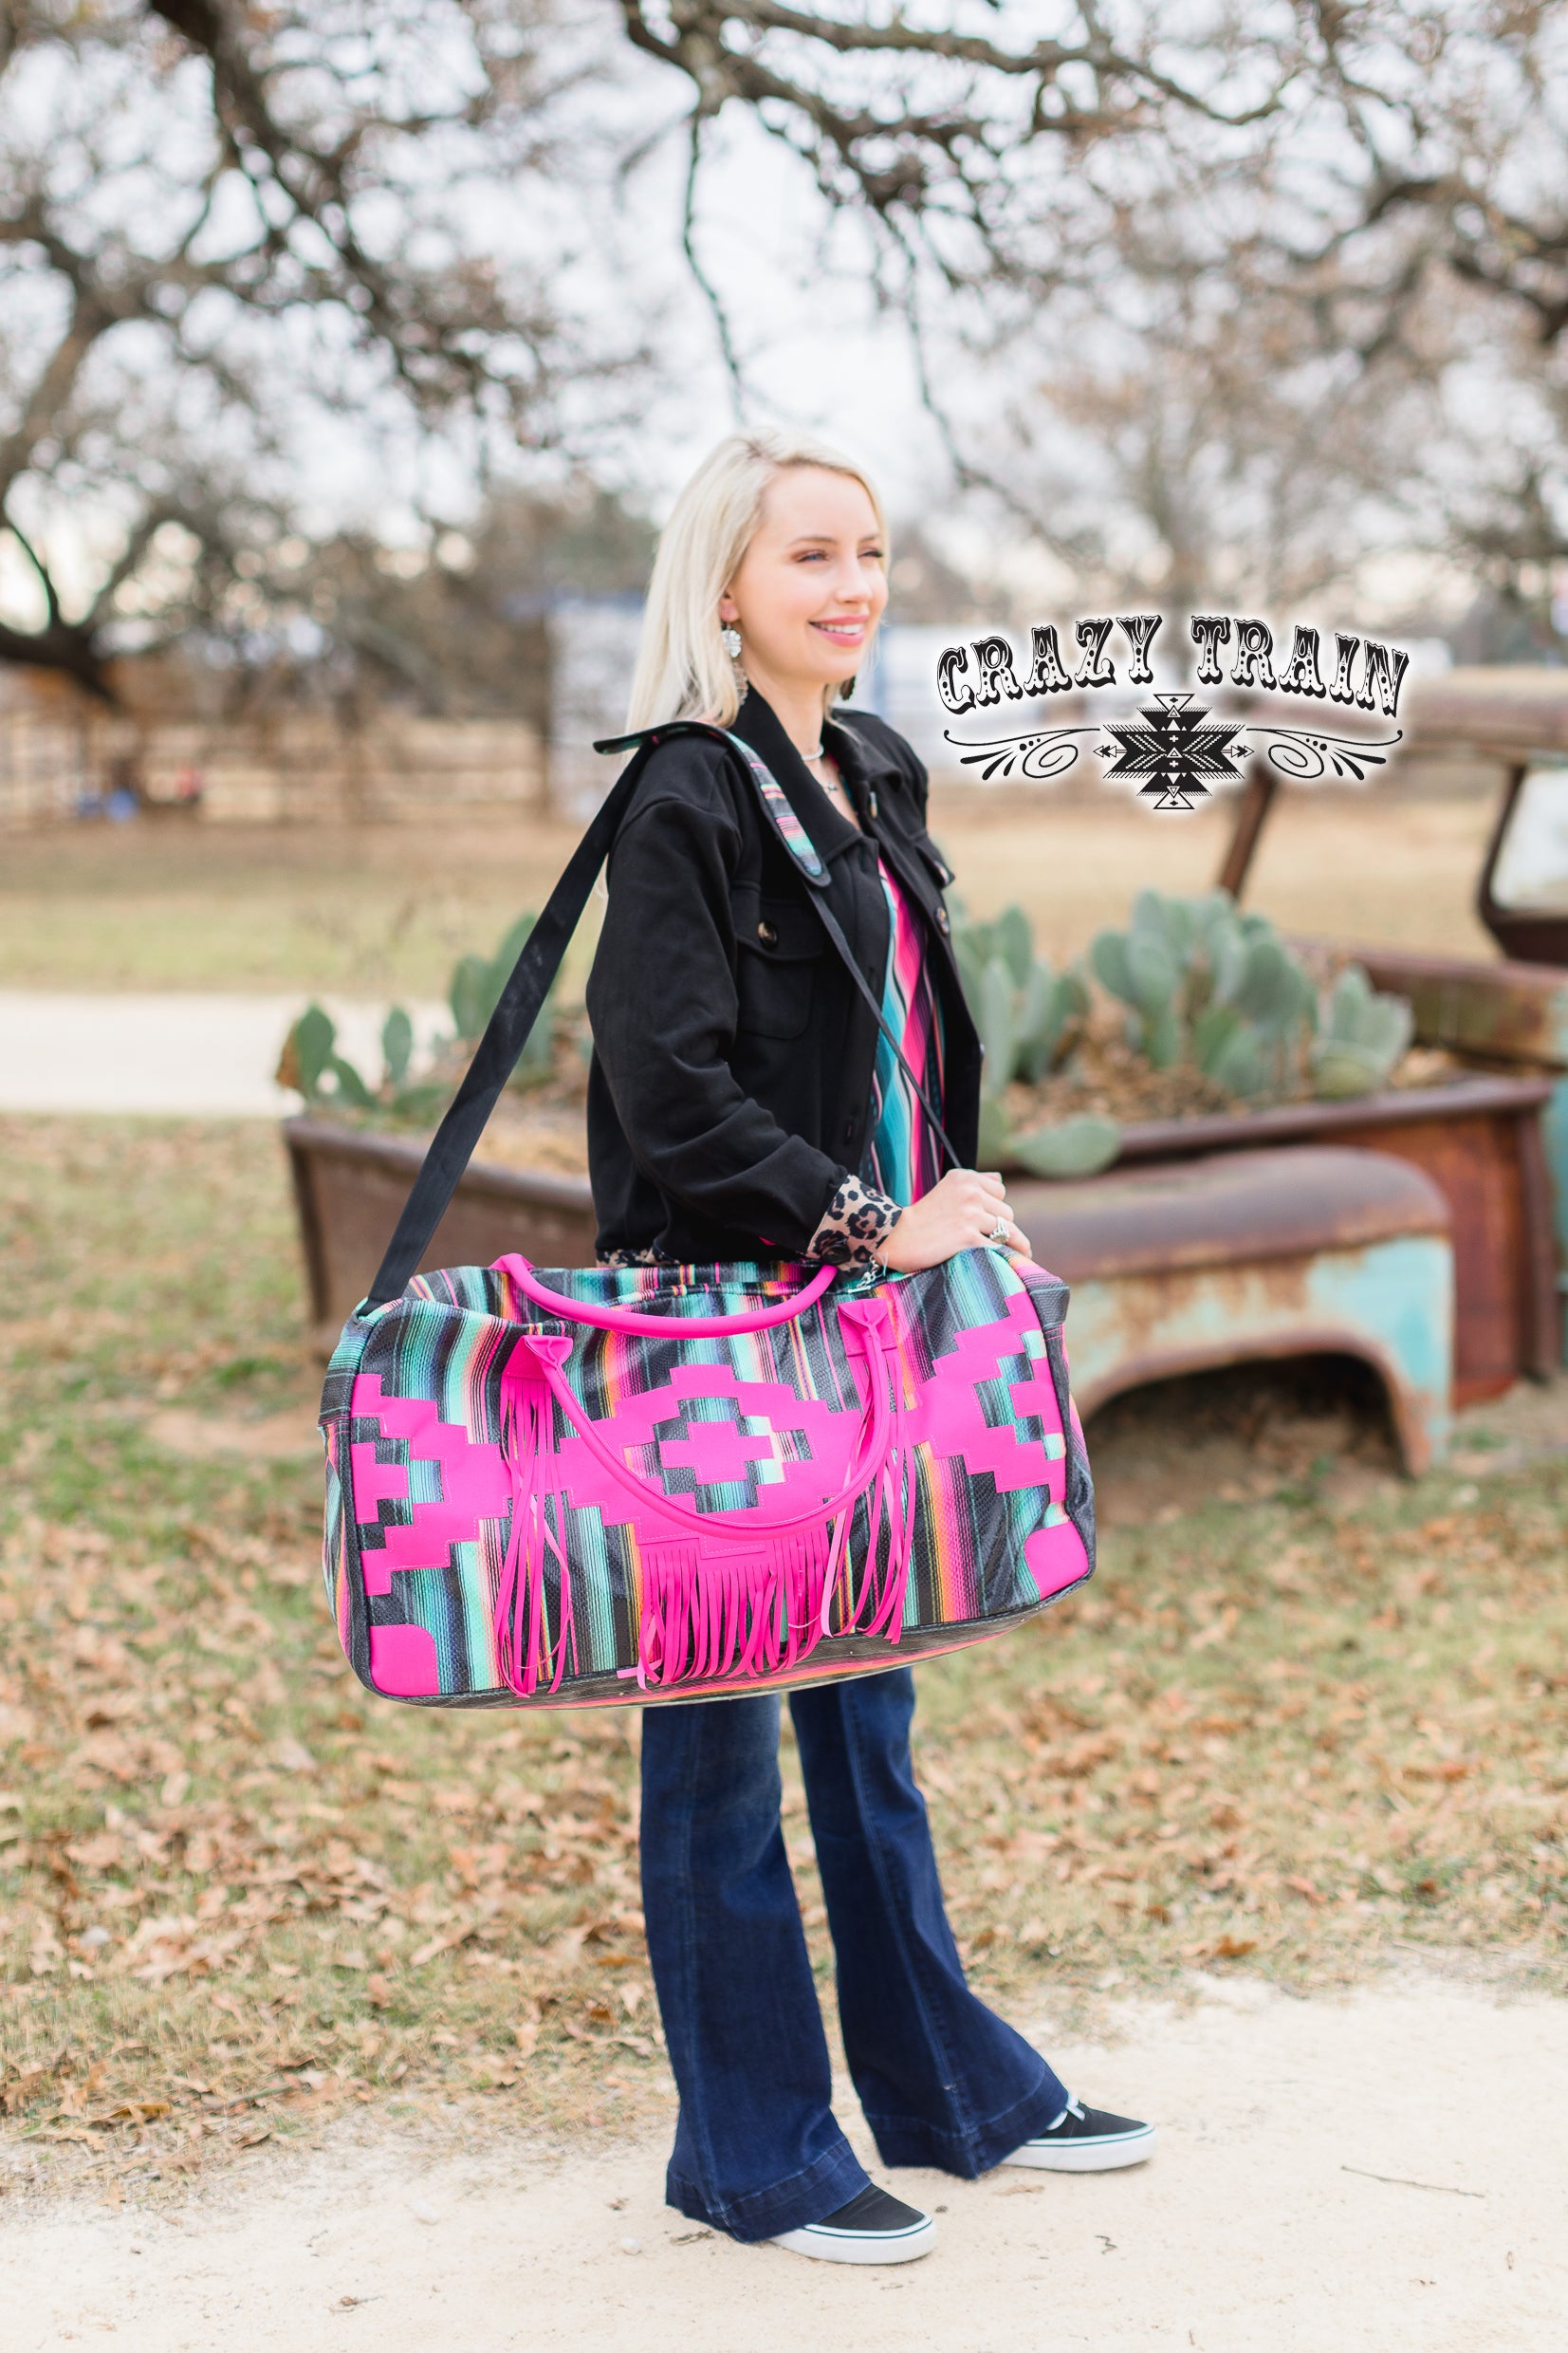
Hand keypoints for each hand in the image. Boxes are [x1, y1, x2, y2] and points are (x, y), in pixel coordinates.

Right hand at [880, 1169, 1031, 1271]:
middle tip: (986, 1240)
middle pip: (1006, 1213)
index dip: (993, 1208)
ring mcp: (970, 1214)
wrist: (900, 1240)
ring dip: (1007, 1244)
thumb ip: (975, 1181)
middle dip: (999, 1227)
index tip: (982, 1219)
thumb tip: (1000, 1178)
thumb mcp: (947, 1188)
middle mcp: (969, 1191)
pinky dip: (1001, 1257)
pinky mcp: (968, 1236)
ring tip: (1005, 1254)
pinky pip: (998, 1248)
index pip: (1000, 1192)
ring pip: (1008, 1230)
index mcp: (965, 1178)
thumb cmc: (925, 1218)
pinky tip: (999, 1263)